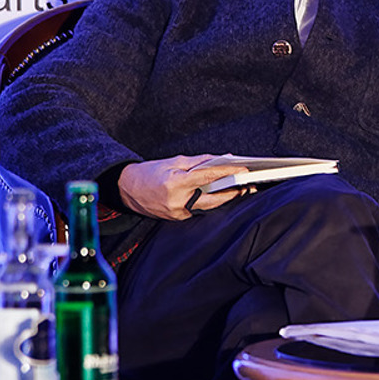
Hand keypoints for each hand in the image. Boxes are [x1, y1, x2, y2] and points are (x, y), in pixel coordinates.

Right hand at [118, 156, 249, 220]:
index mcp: (175, 183)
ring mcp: (177, 213)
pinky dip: (212, 203)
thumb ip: (199, 162)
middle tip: (250, 186)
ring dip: (226, 199)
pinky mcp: (177, 219)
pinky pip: (199, 211)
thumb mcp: (174, 162)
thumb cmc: (150, 172)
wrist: (127, 189)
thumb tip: (221, 160)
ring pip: (209, 207)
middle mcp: (177, 201)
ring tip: (241, 191)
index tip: (243, 171)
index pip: (207, 177)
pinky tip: (223, 197)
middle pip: (213, 199)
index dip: (227, 174)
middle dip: (233, 193)